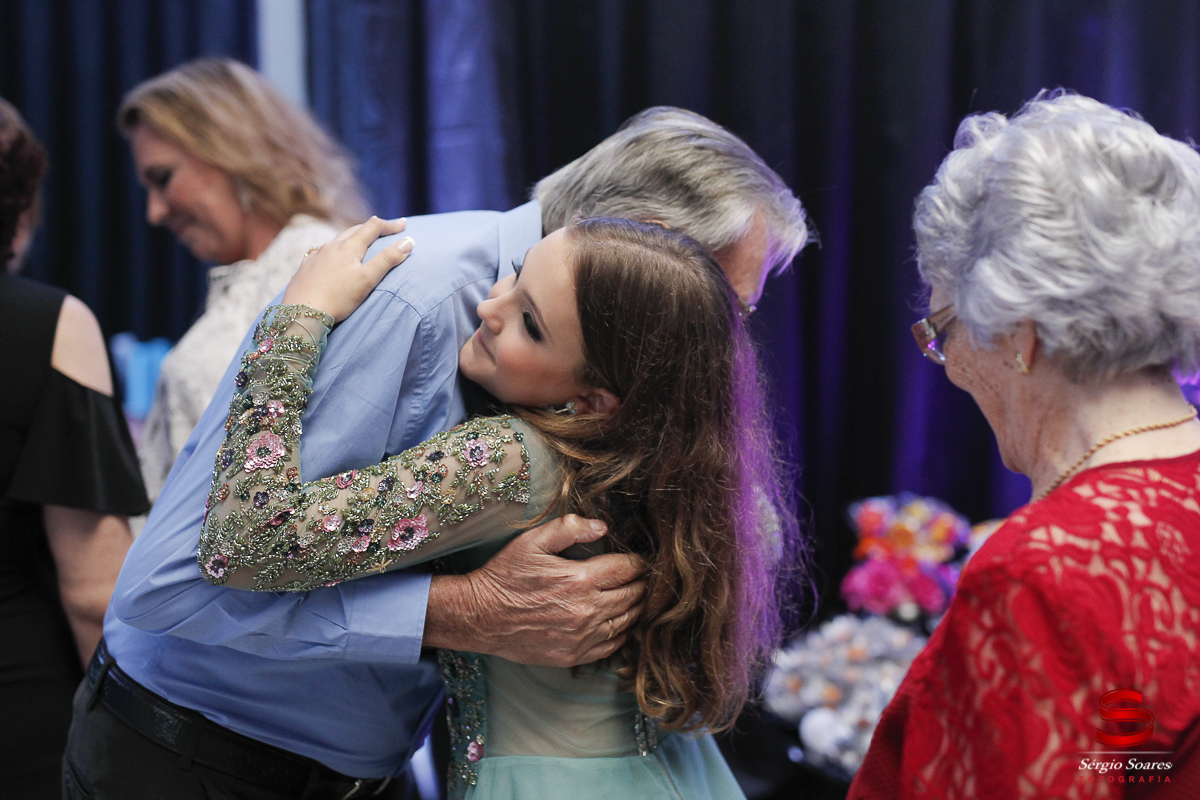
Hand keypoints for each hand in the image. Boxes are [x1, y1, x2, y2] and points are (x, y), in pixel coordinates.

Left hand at [282, 217, 412, 321]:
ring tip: (361, 242)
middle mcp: (330, 246)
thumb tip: (408, 241)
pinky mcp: (305, 268)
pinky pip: (322, 253)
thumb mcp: (368, 280)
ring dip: (353, 238)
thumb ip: (388, 259)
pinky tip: (333, 259)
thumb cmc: (338, 299)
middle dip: (372, 228)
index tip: (404, 224)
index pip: (372, 227)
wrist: (300, 314)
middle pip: (354, 230)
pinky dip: (335, 251)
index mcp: (348, 247)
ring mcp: (316, 256)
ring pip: (337, 240)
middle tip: (386, 229)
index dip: (390, 225)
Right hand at [424, 515, 646, 666]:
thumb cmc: (505, 576)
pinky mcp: (574, 655)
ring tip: (635, 597)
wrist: (480, 617)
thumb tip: (602, 526)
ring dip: (636, 608)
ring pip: (627, 621)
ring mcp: (582, 636)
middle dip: (641, 584)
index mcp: (580, 579)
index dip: (639, 563)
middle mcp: (586, 610)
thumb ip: (569, 528)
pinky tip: (620, 622)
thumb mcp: (532, 542)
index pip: (627, 569)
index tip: (640, 560)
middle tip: (642, 577)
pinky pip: (612, 646)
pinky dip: (623, 633)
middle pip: (633, 596)